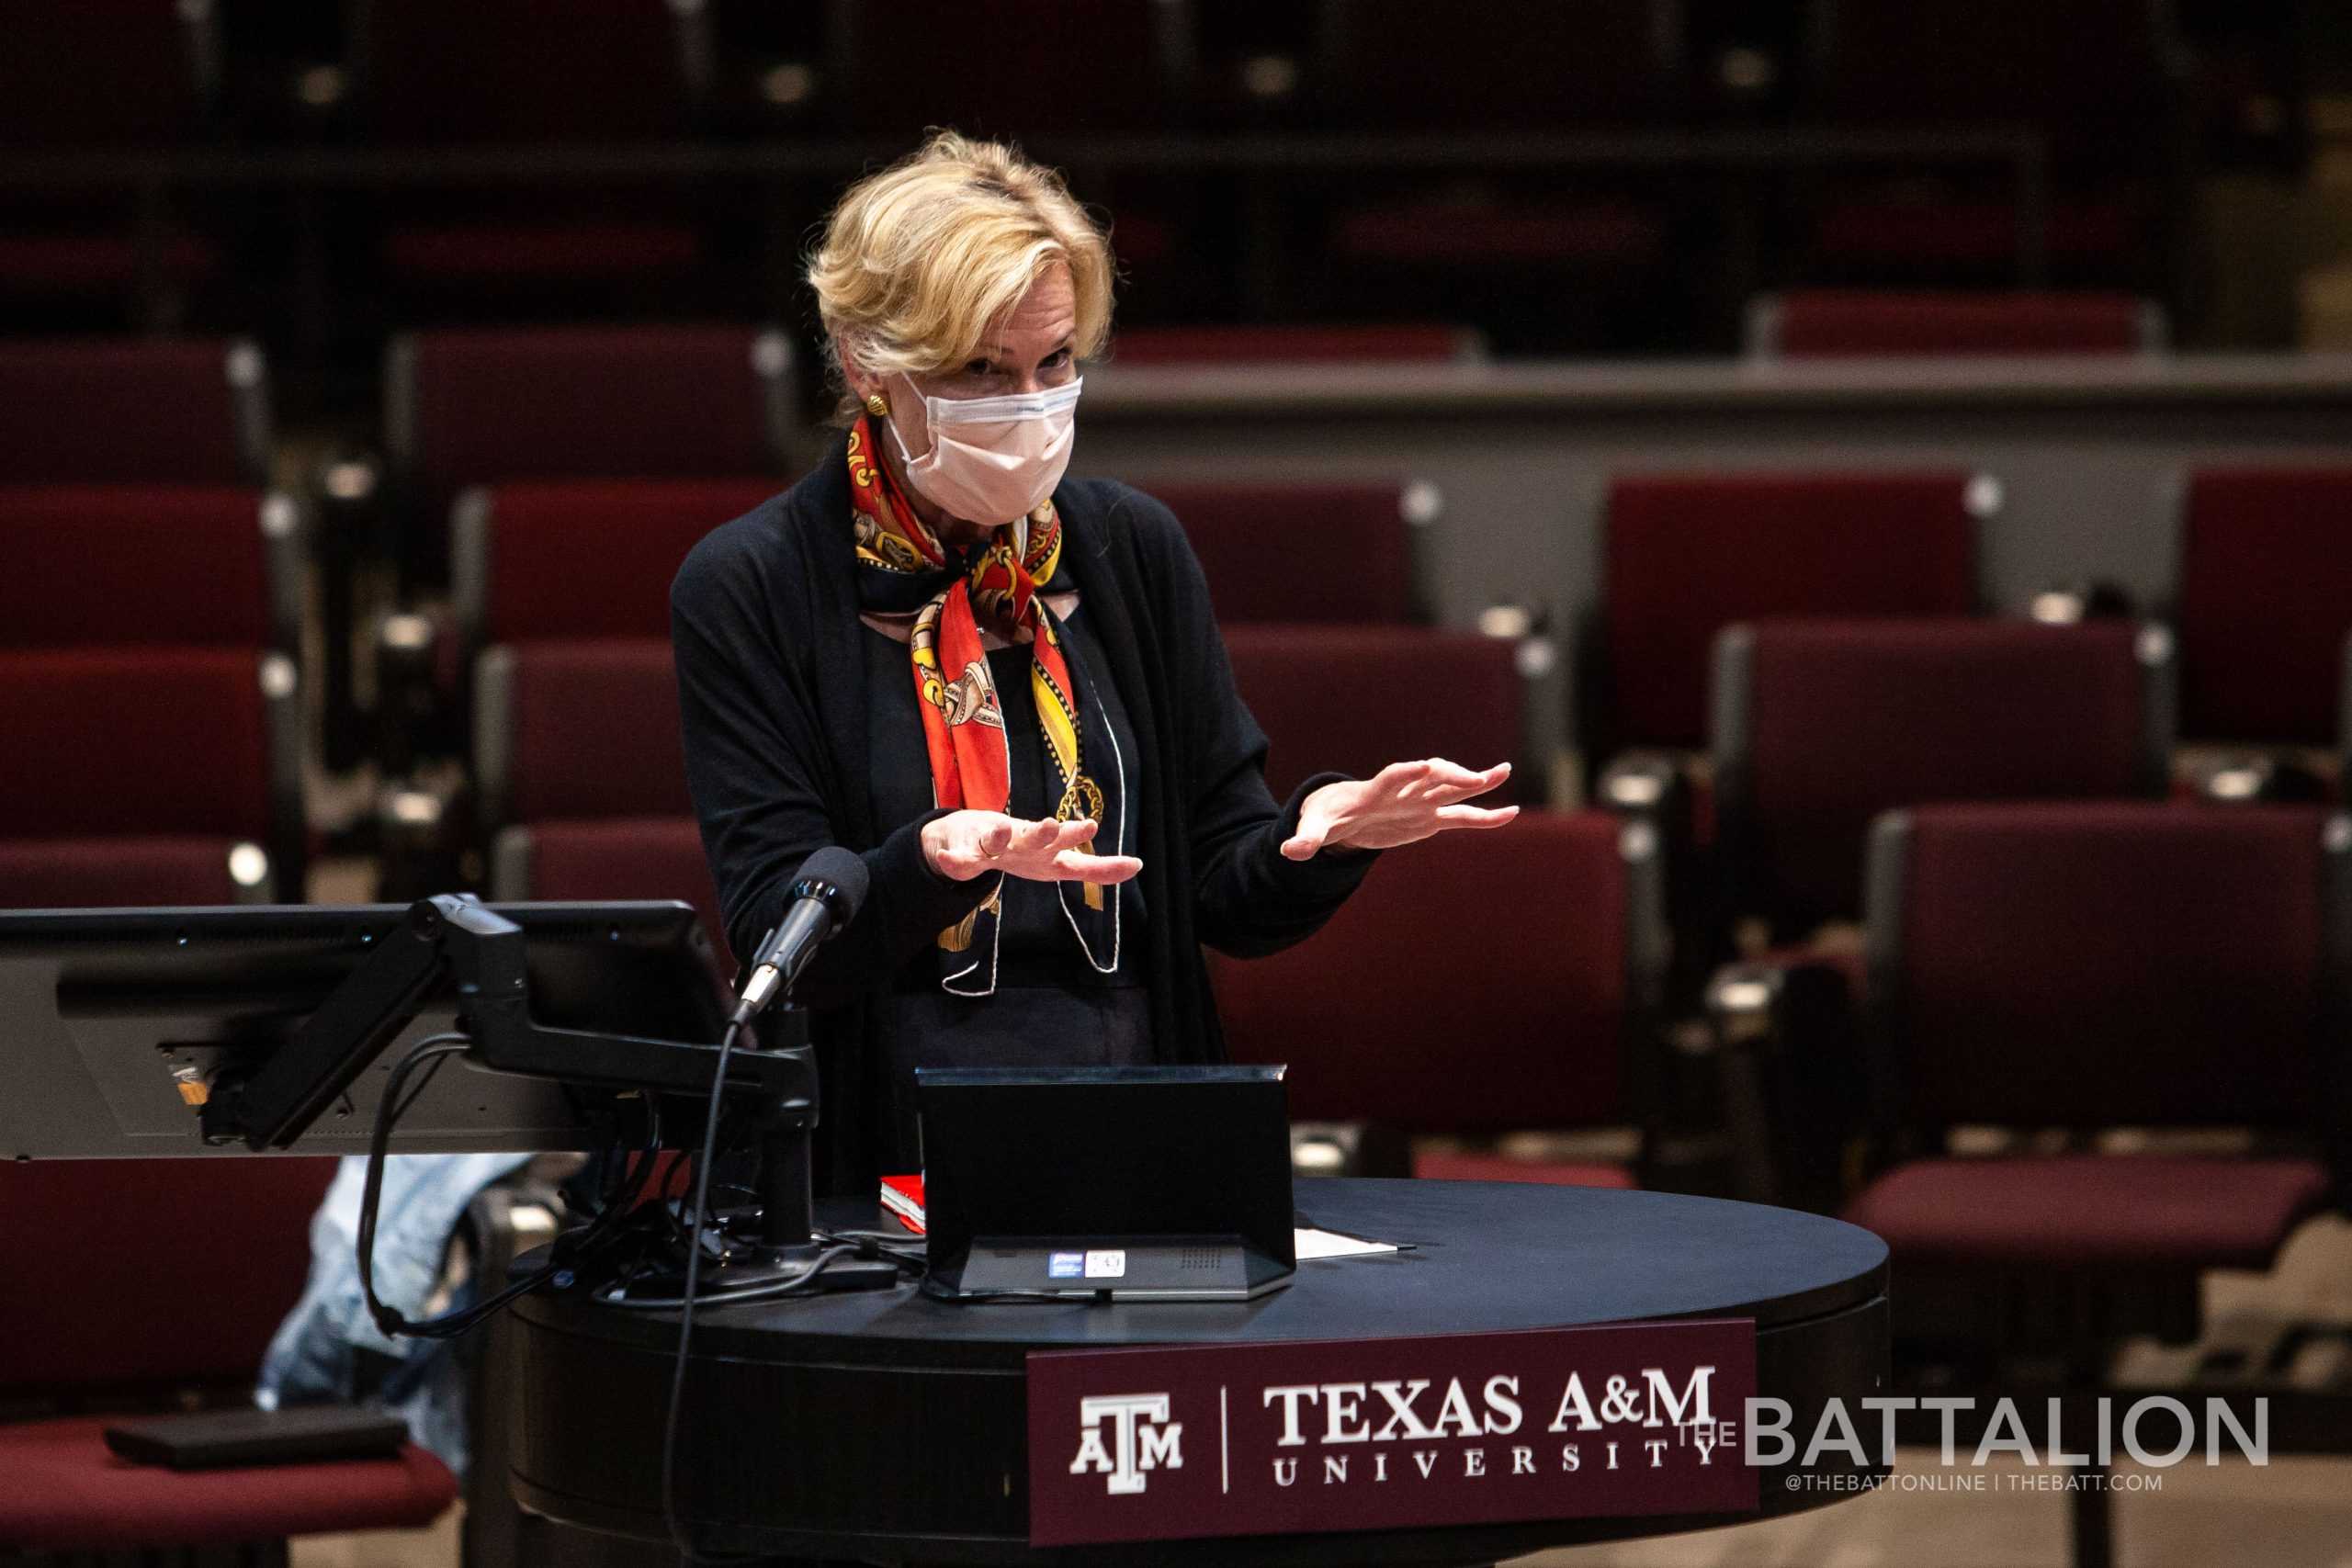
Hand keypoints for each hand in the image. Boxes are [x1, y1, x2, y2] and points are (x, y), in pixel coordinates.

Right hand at [921, 810, 1143, 885]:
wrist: (968, 836)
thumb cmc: (1023, 850)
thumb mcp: (1059, 863)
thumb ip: (1095, 869)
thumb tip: (1138, 865)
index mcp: (1049, 853)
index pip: (1080, 862)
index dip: (1104, 866)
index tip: (1134, 864)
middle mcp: (1025, 843)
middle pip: (1040, 839)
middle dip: (1053, 834)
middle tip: (1065, 825)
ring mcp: (995, 844)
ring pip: (998, 839)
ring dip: (1002, 834)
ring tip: (1004, 827)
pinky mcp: (968, 850)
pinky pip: (961, 859)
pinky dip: (955, 859)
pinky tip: (950, 858)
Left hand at [1281, 759, 1518, 859]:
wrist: (1339, 812)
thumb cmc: (1325, 817)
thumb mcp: (1314, 828)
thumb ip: (1305, 839)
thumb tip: (1289, 852)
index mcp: (1374, 791)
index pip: (1393, 777)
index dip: (1406, 772)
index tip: (1423, 766)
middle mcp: (1403, 791)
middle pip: (1430, 777)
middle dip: (1451, 775)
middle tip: (1475, 778)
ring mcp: (1420, 802)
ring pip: (1452, 790)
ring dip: (1477, 782)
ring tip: (1503, 772)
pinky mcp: (1430, 818)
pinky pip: (1462, 817)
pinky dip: (1485, 816)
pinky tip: (1510, 813)